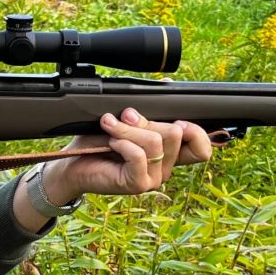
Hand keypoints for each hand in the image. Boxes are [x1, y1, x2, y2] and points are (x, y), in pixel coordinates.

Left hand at [34, 108, 213, 210]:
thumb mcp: (128, 124)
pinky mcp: (137, 184)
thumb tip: (164, 90)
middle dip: (146, 120)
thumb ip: (148, 114)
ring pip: (155, 142)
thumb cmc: (99, 143)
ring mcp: (153, 179)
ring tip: (110, 126)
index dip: (196, 131)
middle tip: (124, 118)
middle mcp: (165, 169)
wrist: (73, 164)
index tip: (175, 119)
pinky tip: (110, 142)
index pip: (202, 149)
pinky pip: (139, 155)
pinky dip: (122, 142)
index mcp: (168, 155)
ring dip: (128, 128)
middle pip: (175, 133)